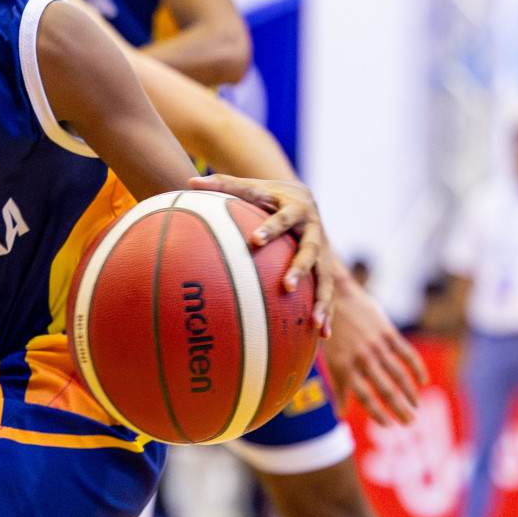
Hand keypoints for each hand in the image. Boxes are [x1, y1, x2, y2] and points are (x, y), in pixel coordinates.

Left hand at [190, 173, 333, 336]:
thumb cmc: (267, 194)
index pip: (282, 219)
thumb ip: (222, 184)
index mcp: (295, 208)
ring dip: (322, 300)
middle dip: (299, 269)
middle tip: (286, 286)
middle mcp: (314, 230)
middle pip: (310, 251)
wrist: (303, 196)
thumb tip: (190, 180)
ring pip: (325, 277)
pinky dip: (327, 312)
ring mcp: (323, 251)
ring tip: (315, 324)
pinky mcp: (324, 267)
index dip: (271, 229)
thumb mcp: (249, 186)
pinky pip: (327, 292)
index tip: (255, 241)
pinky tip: (322, 336)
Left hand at [322, 269, 427, 424]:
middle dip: (399, 409)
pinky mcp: (387, 332)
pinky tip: (424, 382)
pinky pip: (406, 354)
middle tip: (410, 423)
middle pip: (385, 389)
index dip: (378, 413)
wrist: (336, 297)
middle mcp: (361, 358)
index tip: (389, 426)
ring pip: (398, 374)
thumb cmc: (330, 333)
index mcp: (344, 366)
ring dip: (409, 393)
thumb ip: (339, 387)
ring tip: (416, 407)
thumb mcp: (330, 360)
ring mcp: (376, 345)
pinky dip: (417, 369)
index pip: (364, 397)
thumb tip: (339, 415)